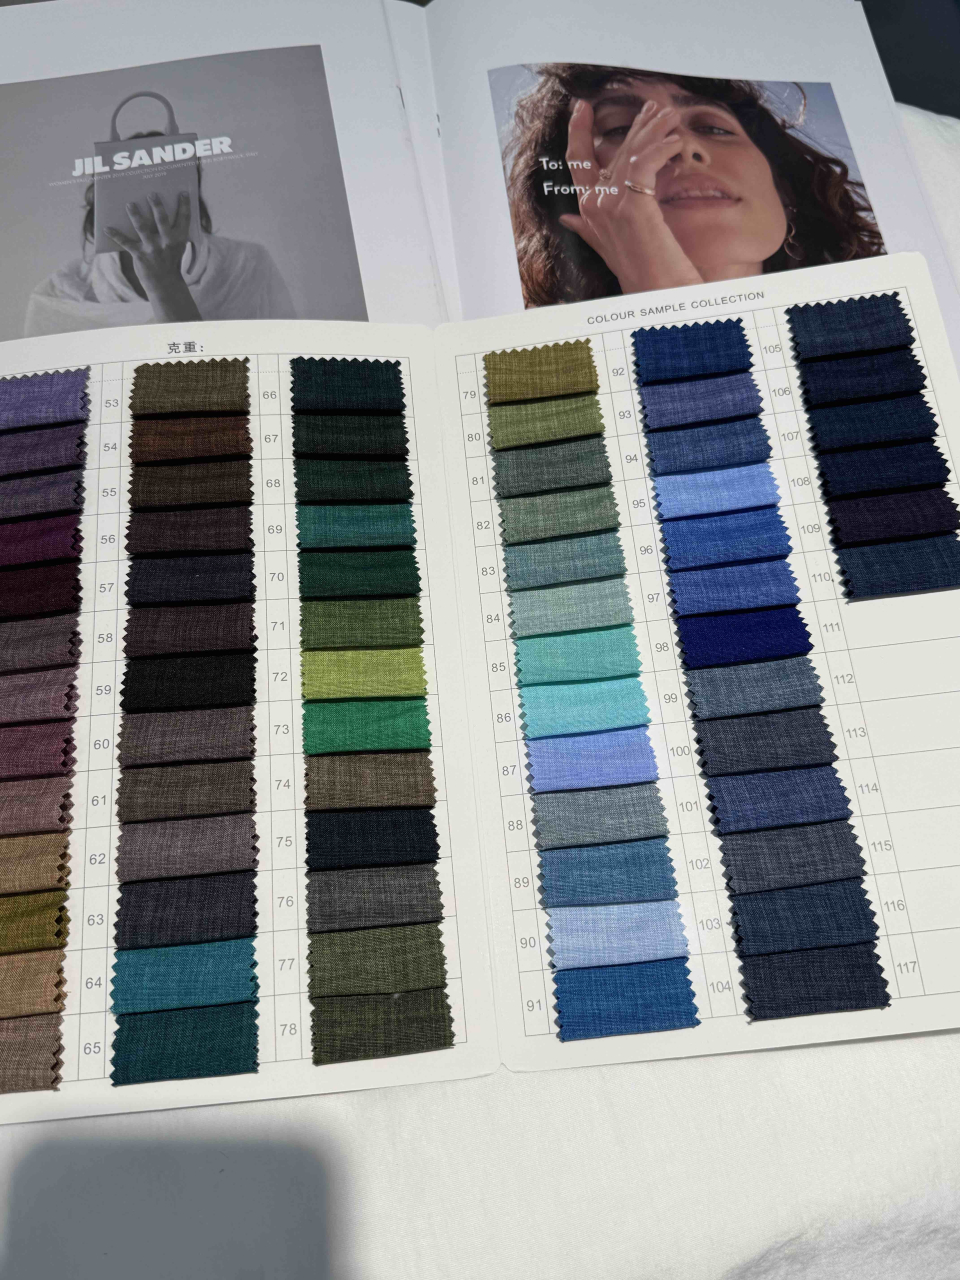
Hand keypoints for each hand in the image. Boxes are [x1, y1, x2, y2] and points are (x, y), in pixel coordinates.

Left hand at [106, 192, 200, 322]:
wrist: (164, 283)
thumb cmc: (169, 260)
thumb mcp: (175, 246)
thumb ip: (170, 230)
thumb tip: (156, 208)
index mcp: (178, 239)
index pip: (184, 219)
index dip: (184, 205)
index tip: (183, 192)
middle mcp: (167, 243)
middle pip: (162, 220)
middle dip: (157, 206)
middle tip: (151, 194)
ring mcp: (153, 249)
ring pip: (143, 228)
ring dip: (135, 215)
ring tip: (129, 204)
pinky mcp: (140, 255)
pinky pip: (126, 243)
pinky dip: (115, 235)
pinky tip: (106, 228)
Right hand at [558, 99, 703, 293]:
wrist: (658, 295)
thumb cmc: (641, 274)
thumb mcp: (608, 248)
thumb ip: (588, 229)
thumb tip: (567, 218)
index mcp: (588, 212)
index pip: (578, 163)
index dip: (578, 132)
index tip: (583, 107)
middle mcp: (594, 206)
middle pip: (612, 152)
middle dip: (636, 126)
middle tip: (655, 108)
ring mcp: (610, 205)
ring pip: (630, 152)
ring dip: (654, 130)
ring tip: (671, 116)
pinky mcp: (632, 205)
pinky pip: (644, 162)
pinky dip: (662, 148)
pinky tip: (676, 143)